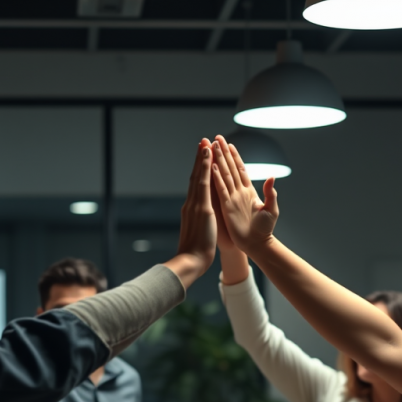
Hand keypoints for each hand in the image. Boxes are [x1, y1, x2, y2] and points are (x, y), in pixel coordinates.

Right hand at [164, 139, 216, 287]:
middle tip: (203, 141)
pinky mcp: (201, 207)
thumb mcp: (199, 232)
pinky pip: (205, 184)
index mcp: (193, 209)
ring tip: (206, 142)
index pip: (197, 185)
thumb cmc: (197, 251)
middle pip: (196, 176)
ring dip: (203, 159)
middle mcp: (192, 203)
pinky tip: (209, 158)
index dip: (200, 170)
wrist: (192, 260)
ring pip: (200, 176)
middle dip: (200, 158)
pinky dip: (207, 170)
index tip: (203, 156)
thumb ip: (199, 221)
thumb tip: (200, 217)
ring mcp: (195, 204)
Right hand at [211, 134, 277, 253]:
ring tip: (212, 147)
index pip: (240, 170)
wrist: (257, 244)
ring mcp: (231, 199)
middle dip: (223, 153)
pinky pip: (221, 190)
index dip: (235, 157)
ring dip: (218, 160)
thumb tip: (272, 177)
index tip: (229, 144)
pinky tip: (213, 167)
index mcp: (248, 192)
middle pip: (229, 168)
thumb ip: (271, 193)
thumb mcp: (271, 209)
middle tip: (216, 138)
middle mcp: (238, 193)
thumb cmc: (265, 229)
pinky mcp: (227, 207)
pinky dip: (217, 178)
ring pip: (224, 175)